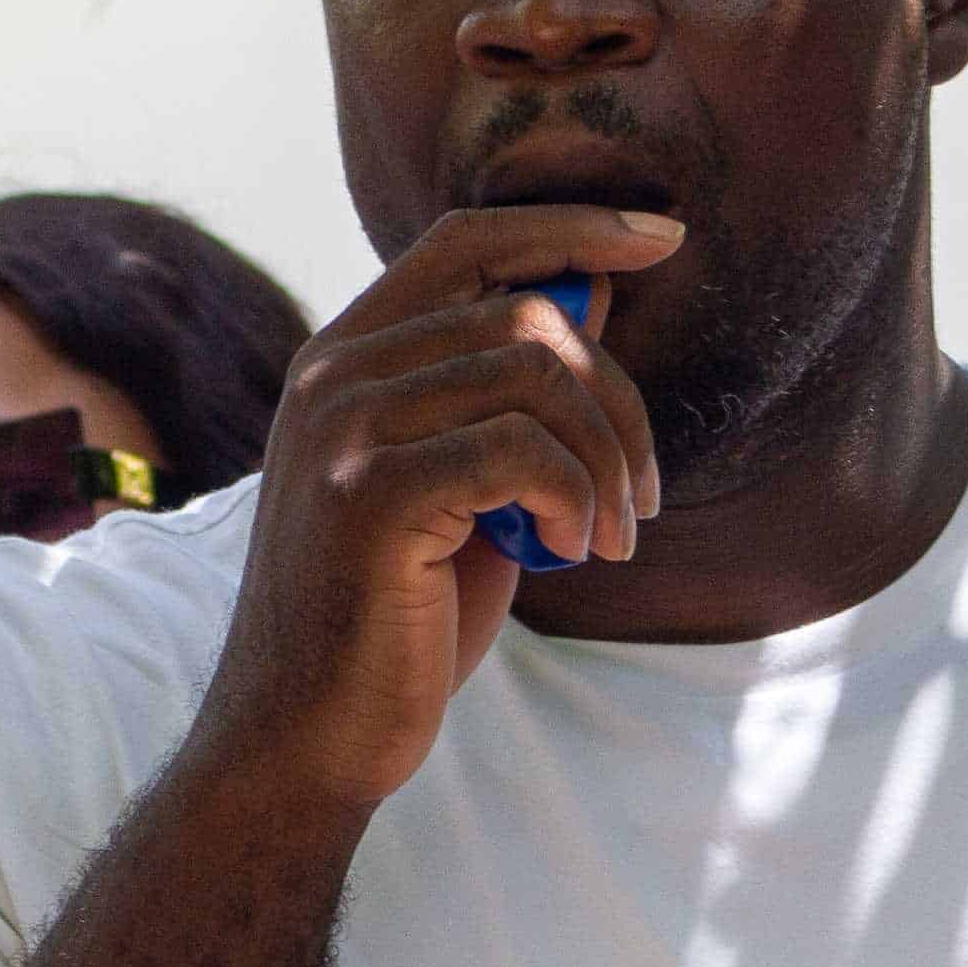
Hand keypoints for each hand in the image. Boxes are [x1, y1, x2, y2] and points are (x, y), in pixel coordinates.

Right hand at [196, 202, 677, 807]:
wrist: (304, 738)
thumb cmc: (397, 620)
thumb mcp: (465, 487)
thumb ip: (508, 394)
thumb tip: (596, 292)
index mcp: (348, 358)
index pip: (468, 239)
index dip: (572, 227)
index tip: (663, 239)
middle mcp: (333, 373)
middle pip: (525, 314)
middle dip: (618, 401)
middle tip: (639, 498)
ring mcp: (343, 429)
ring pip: (534, 373)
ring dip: (606, 460)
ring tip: (609, 537)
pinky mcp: (368, 495)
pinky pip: (520, 451)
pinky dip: (575, 499)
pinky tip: (572, 552)